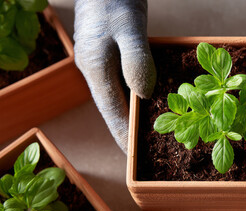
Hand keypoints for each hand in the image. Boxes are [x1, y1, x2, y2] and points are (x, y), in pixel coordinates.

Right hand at [74, 0, 155, 152]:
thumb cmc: (114, 1)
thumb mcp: (128, 29)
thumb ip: (136, 62)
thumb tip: (143, 96)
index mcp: (95, 69)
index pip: (110, 112)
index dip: (123, 136)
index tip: (134, 159)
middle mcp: (94, 70)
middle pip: (113, 108)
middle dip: (128, 130)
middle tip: (147, 152)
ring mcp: (101, 63)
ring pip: (119, 96)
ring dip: (133, 114)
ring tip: (151, 133)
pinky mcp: (110, 54)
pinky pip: (124, 81)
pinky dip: (136, 95)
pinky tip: (150, 101)